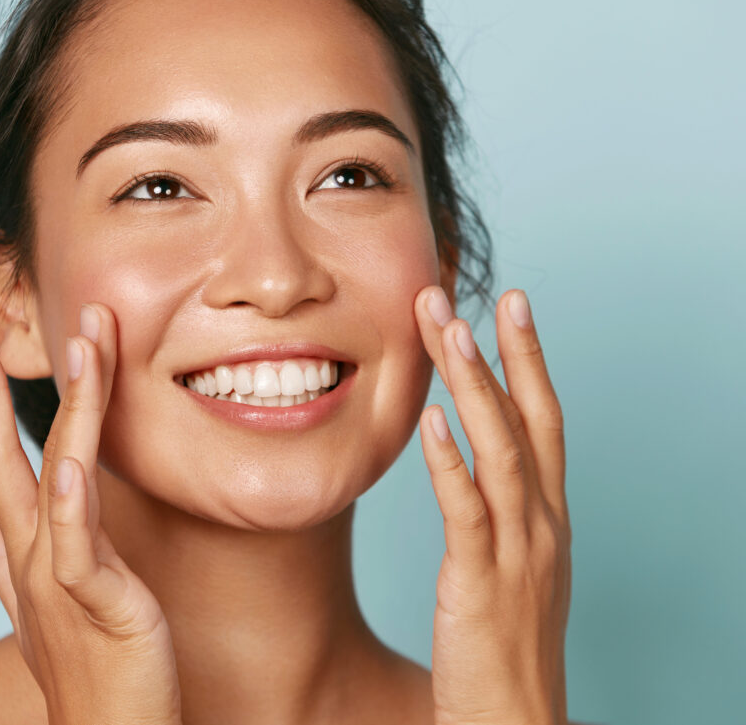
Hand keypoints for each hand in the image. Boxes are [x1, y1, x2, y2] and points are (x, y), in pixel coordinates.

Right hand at [0, 303, 181, 724]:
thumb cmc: (84, 669)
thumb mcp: (40, 602)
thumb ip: (1, 556)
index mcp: (28, 547)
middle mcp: (36, 554)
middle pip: (13, 457)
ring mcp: (61, 577)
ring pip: (60, 477)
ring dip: (71, 408)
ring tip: (81, 345)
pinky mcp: (98, 602)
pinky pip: (81, 546)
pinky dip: (73, 505)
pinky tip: (71, 467)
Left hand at [414, 287, 571, 724]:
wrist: (517, 724)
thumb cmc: (505, 646)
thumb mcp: (510, 565)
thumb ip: (492, 509)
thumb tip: (462, 458)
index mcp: (546, 515)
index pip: (541, 420)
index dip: (526, 360)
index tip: (509, 306)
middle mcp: (541, 523)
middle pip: (527, 419)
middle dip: (500, 351)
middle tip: (467, 293)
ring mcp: (517, 552)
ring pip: (500, 451)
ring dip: (473, 386)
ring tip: (447, 331)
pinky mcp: (480, 582)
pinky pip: (466, 512)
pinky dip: (449, 463)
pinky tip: (428, 423)